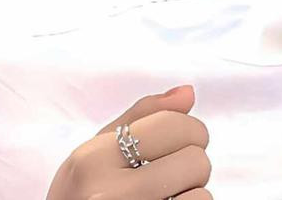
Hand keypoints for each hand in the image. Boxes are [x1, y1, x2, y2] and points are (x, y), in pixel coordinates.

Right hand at [45, 84, 211, 198]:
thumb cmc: (79, 196)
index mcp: (93, 159)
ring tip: (163, 196)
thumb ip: (140, 117)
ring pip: (202, 195)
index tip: (180, 140)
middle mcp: (111, 193)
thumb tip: (188, 92)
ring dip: (190, 194)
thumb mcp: (93, 152)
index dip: (189, 129)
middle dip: (189, 165)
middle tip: (165, 174)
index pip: (172, 126)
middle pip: (195, 160)